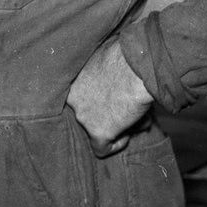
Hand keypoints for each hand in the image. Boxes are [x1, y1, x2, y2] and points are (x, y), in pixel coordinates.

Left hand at [66, 36, 152, 157]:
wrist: (136, 69)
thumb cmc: (126, 57)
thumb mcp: (105, 60)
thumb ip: (102, 74)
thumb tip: (114, 86)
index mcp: (71, 79)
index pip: (80, 95)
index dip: (98, 99)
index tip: (114, 98)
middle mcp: (72, 98)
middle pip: (89, 111)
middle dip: (108, 113)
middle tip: (126, 110)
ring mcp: (82, 116)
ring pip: (96, 129)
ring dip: (116, 126)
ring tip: (135, 118)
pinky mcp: (97, 132)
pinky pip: (102, 149)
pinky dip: (116, 144)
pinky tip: (127, 135)